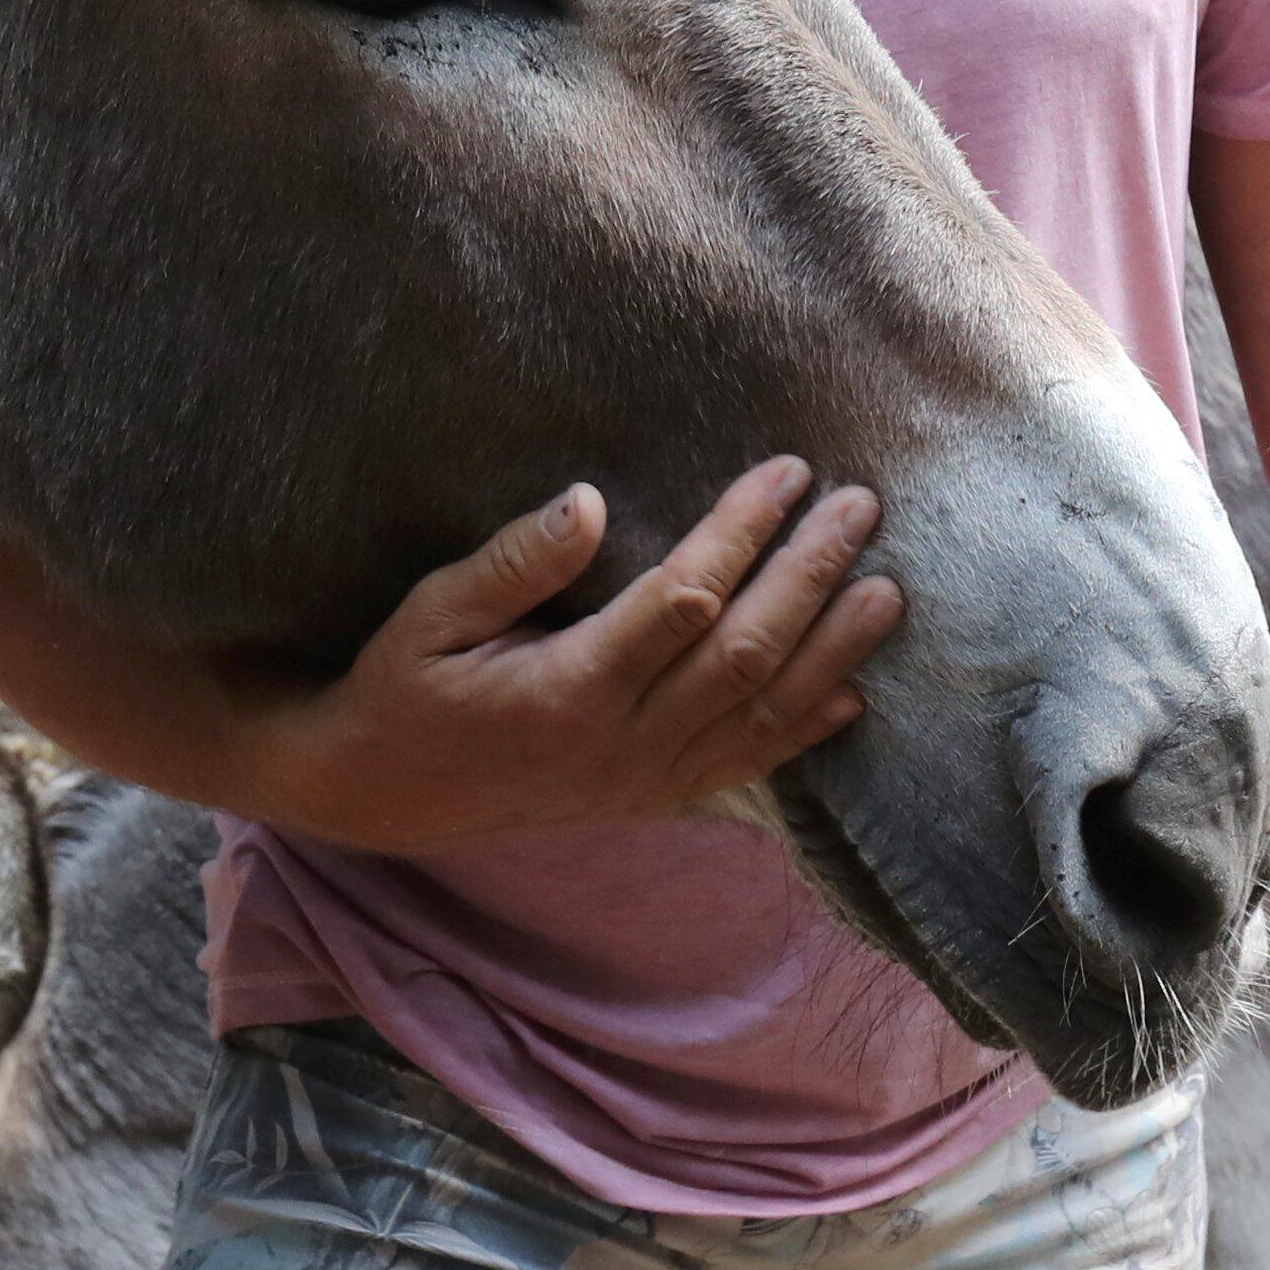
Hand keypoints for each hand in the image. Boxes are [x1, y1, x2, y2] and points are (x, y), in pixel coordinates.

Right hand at [237, 458, 902, 853]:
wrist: (383, 793)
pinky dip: (802, 732)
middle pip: (743, 655)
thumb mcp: (432, 613)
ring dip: (830, 651)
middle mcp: (619, 744)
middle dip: (809, 575)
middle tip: (859, 506)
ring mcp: (642, 780)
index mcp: (567, 689)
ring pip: (759, 714)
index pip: (683, 601)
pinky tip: (853, 696)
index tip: (786, 470)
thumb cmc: (406, 684)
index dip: (742, 532)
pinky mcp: (651, 799)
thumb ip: (513, 563)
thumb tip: (590, 501)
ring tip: (887, 591)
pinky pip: (743, 767)